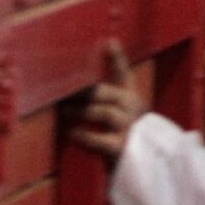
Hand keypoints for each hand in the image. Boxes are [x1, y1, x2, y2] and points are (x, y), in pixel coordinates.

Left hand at [69, 41, 145, 158]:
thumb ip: (102, 99)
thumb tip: (71, 89)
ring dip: (82, 111)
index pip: (122, 72)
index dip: (116, 57)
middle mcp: (131, 107)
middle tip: (64, 88)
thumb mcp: (117, 110)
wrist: (140, 163)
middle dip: (84, 90)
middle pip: (106, 92)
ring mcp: (128, 126)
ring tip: (64, 110)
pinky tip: (73, 133)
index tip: (109, 41)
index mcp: (129, 94)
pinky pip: (101, 140)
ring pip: (104, 112)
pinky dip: (86, 136)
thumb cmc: (120, 132)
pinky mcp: (122, 146)